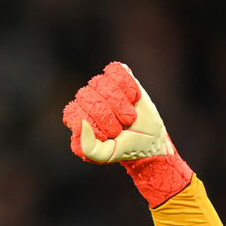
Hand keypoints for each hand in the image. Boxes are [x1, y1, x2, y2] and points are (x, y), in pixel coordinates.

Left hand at [63, 63, 191, 207]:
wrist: (150, 139)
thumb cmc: (125, 147)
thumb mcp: (105, 154)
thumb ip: (87, 147)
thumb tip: (82, 123)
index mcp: (78, 118)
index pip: (74, 110)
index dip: (94, 122)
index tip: (108, 134)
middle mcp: (87, 99)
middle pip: (87, 95)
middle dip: (109, 115)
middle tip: (120, 126)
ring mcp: (102, 86)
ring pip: (103, 83)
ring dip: (121, 103)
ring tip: (128, 115)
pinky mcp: (118, 75)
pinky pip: (116, 71)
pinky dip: (129, 87)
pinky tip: (133, 98)